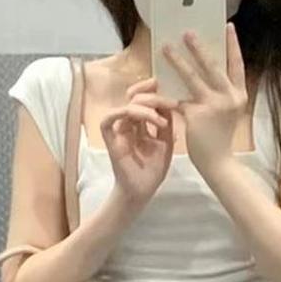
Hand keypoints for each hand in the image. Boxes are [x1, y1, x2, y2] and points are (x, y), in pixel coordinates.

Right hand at [101, 76, 174, 208]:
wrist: (143, 191)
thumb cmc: (153, 170)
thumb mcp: (166, 143)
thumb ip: (167, 124)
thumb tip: (172, 103)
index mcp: (141, 125)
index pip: (143, 100)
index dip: (150, 91)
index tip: (164, 89)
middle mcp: (129, 125)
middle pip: (135, 100)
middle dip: (152, 98)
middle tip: (169, 105)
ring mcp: (119, 132)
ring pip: (126, 108)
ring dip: (144, 109)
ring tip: (160, 121)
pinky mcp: (111, 141)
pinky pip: (107, 121)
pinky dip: (118, 113)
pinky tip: (136, 117)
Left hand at [162, 22, 247, 178]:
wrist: (218, 164)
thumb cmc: (221, 138)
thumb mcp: (228, 113)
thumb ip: (222, 94)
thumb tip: (205, 72)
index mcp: (239, 95)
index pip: (237, 65)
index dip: (233, 45)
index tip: (227, 26)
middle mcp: (229, 97)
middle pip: (213, 66)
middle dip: (199, 47)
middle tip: (187, 32)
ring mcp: (213, 105)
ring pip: (192, 77)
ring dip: (177, 61)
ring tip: (166, 48)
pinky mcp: (196, 115)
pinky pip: (177, 99)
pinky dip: (164, 93)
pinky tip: (155, 83)